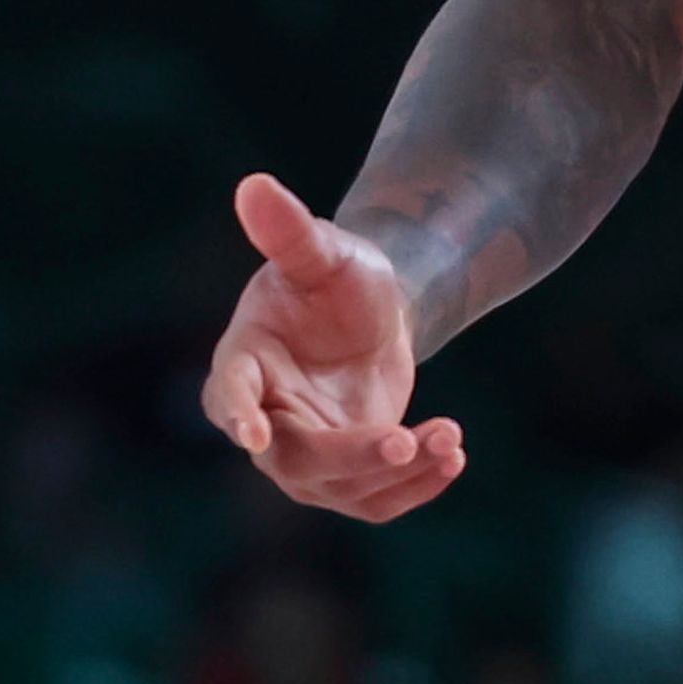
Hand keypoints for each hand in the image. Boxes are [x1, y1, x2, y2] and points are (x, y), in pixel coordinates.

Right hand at [200, 173, 467, 520]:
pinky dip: (415, 486)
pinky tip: (453, 456)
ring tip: (450, 439)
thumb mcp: (323, 250)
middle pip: (293, 459)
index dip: (238, 415)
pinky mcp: (350, 473)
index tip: (254, 435)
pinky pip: (376, 498)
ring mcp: (306, 454)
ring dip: (395, 474)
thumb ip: (289, 230)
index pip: (229, 396)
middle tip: (402, 441)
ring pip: (341, 487)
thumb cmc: (336, 276)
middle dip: (349, 456)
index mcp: (244, 362)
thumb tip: (253, 185)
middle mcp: (267, 418)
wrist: (376, 310)